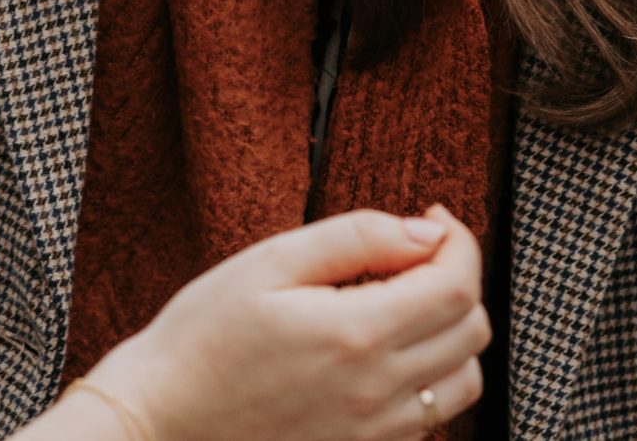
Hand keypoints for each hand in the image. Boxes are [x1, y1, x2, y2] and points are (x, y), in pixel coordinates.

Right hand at [85, 207, 487, 439]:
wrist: (162, 417)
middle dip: (457, 278)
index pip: (457, 285)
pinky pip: (432, 416)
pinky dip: (431, 377)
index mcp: (357, 334)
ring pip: (464, 380)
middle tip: (413, 253)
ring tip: (403, 302)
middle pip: (473, 331)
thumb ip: (355, 237)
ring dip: (452, 332)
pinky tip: (383, 350)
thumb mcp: (269, 261)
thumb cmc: (202, 337)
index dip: (458, 240)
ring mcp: (374, 430)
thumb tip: (423, 231)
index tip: (433, 217)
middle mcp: (378, 390)